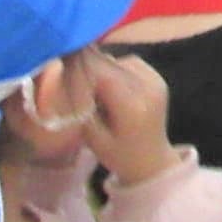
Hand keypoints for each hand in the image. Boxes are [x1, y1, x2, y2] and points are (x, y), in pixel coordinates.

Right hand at [80, 50, 177, 186]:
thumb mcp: (93, 137)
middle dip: (90, 68)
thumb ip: (82, 107)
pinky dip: (117, 69)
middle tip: (72, 77)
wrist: (151, 160)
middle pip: (112, 66)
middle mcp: (149, 90)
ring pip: (120, 62)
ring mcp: (157, 82)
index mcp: (133, 108)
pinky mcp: (158, 79)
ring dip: (104, 69)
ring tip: (94, 88)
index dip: (81, 70)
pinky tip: (110, 85)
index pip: (103, 76)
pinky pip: (131, 63)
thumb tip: (69, 76)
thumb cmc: (118, 154)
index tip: (62, 73)